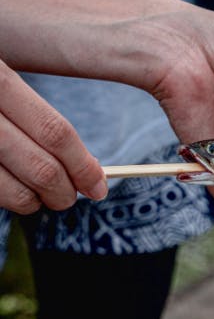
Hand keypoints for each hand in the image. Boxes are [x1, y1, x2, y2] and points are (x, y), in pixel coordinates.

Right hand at [0, 59, 106, 213]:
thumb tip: (86, 164)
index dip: (83, 164)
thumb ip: (33, 116)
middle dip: (64, 191)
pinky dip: (5, 198)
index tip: (99, 184)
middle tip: (71, 198)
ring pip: (10, 189)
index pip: (54, 131)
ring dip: (34, 202)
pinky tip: (12, 192)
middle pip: (39, 166)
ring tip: (42, 199)